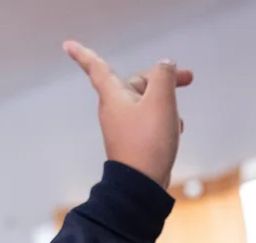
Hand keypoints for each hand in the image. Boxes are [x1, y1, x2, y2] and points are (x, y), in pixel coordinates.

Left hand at [65, 41, 193, 188]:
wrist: (141, 185)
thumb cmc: (148, 141)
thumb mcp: (161, 101)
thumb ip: (164, 75)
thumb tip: (165, 65)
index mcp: (113, 95)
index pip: (96, 67)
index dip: (83, 53)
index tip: (67, 45)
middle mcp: (114, 108)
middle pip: (137, 83)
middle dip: (162, 80)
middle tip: (189, 78)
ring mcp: (123, 125)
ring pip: (147, 102)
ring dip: (167, 105)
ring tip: (177, 120)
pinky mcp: (132, 139)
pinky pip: (149, 119)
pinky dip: (164, 120)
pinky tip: (175, 131)